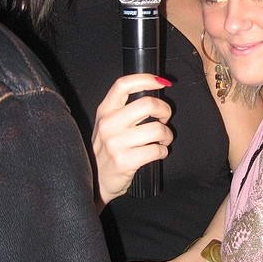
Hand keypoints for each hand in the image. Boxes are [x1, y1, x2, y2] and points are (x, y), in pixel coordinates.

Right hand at [92, 74, 172, 209]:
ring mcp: (115, 143)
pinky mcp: (124, 161)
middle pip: (147, 104)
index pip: (123, 85)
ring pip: (157, 129)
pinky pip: (156, 150)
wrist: (95, 182)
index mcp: (104, 111)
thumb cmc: (107, 151)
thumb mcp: (108, 125)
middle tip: (165, 118)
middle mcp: (108, 124)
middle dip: (165, 110)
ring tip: (163, 140)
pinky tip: (157, 153)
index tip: (162, 82)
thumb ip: (124, 109)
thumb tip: (153, 93)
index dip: (146, 79)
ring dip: (167, 135)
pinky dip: (163, 151)